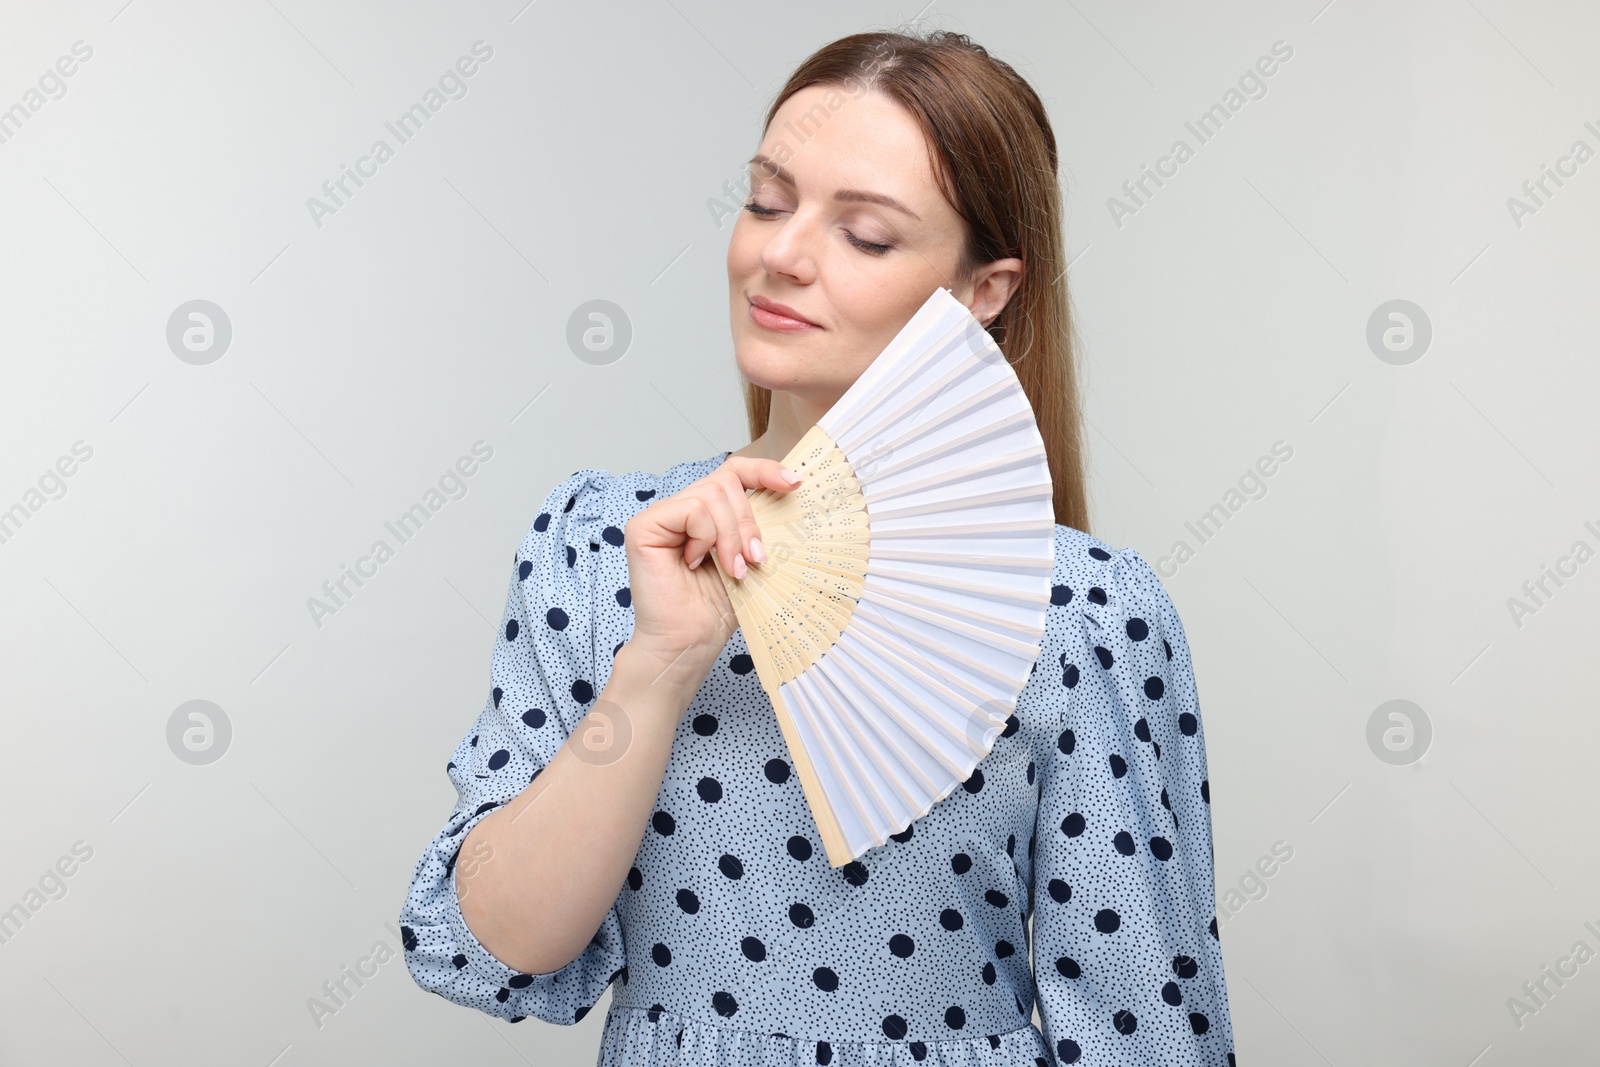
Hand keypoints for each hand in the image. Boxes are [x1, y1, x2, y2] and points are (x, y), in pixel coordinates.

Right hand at [623, 456, 802, 677]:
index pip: (733, 471)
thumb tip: (789, 490)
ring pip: (711, 494)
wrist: (689, 643)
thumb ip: (758, 525)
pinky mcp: (644, 526)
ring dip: (730, 536)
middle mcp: (681, 509)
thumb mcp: (750, 557)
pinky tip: (695, 563)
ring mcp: (661, 516)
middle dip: (748, 522)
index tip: (793, 482)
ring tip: (730, 569)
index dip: (763, 470)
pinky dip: (705, 538)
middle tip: (753, 559)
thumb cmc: (717, 609)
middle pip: (726, 482)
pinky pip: (692, 509)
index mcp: (706, 514)